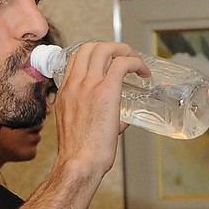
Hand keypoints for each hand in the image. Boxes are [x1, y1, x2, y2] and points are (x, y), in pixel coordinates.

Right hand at [52, 40, 147, 175]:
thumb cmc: (79, 152)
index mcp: (65, 91)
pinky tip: (143, 72)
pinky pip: (122, 63)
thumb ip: (96, 115)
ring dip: (125, 50)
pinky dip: (135, 63)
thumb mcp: (78, 126)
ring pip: (105, 48)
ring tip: (136, 62)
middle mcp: (75, 84)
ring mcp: (89, 85)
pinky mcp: (106, 91)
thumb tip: (121, 118)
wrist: (79, 162)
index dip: (96, 54)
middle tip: (126, 58)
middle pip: (90, 47)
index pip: (76, 58)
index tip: (110, 62)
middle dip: (112, 47)